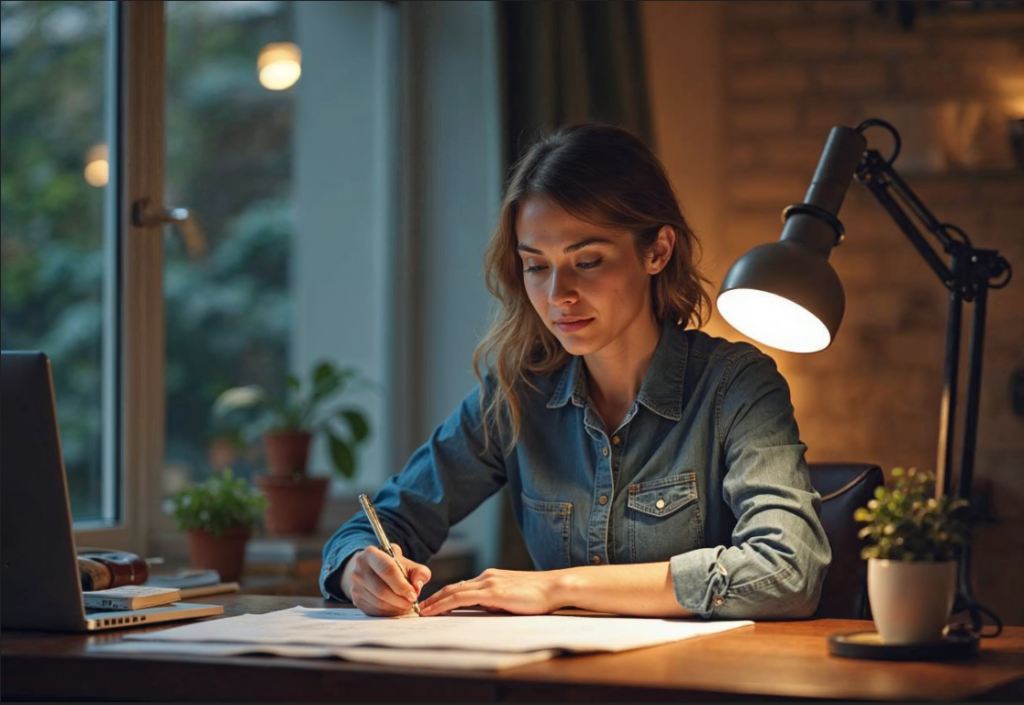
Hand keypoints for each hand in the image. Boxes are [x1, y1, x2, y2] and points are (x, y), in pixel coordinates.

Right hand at [342, 545, 431, 616]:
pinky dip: (388, 613)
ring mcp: (355, 585)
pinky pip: (374, 610)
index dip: (402, 585)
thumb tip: (418, 586)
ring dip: (395, 607)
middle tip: (411, 603)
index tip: (413, 595)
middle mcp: (359, 568)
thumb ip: (418, 572)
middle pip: (381, 589)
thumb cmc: (392, 566)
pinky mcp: (356, 599)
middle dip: (400, 599)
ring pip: (378, 602)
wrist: (372, 570)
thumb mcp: (407, 563)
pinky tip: (397, 609)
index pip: (387, 570)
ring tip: (406, 606)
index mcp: (371, 553)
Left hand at [418, 568, 561, 616]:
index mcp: (492, 577)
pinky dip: (445, 603)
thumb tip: (483, 608)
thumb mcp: (512, 597)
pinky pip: (462, 598)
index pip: (462, 586)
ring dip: (435, 601)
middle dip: (434, 597)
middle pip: (453, 586)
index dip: (445, 595)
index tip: (432, 603)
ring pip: (454, 591)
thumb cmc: (539, 595)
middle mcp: (487, 576)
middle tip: (419, 607)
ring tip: (421, 611)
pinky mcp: (493, 592)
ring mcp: (489, 582)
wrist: (555, 587)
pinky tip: (435, 610)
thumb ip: (496, 600)